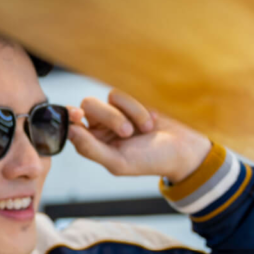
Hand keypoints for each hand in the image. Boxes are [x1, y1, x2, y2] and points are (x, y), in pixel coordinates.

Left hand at [67, 89, 211, 182]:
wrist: (183, 149)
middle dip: (109, 117)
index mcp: (93, 143)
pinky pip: (126, 92)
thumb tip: (69, 131)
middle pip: (88, 105)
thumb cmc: (150, 160)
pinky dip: (139, 107)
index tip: (77, 115)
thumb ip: (91, 149)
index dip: (70, 117)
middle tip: (128, 132)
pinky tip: (151, 120)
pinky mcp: (132, 99)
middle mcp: (101, 125)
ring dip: (129, 113)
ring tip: (146, 129)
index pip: (72, 125)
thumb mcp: (118, 161)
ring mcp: (117, 110)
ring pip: (108, 97)